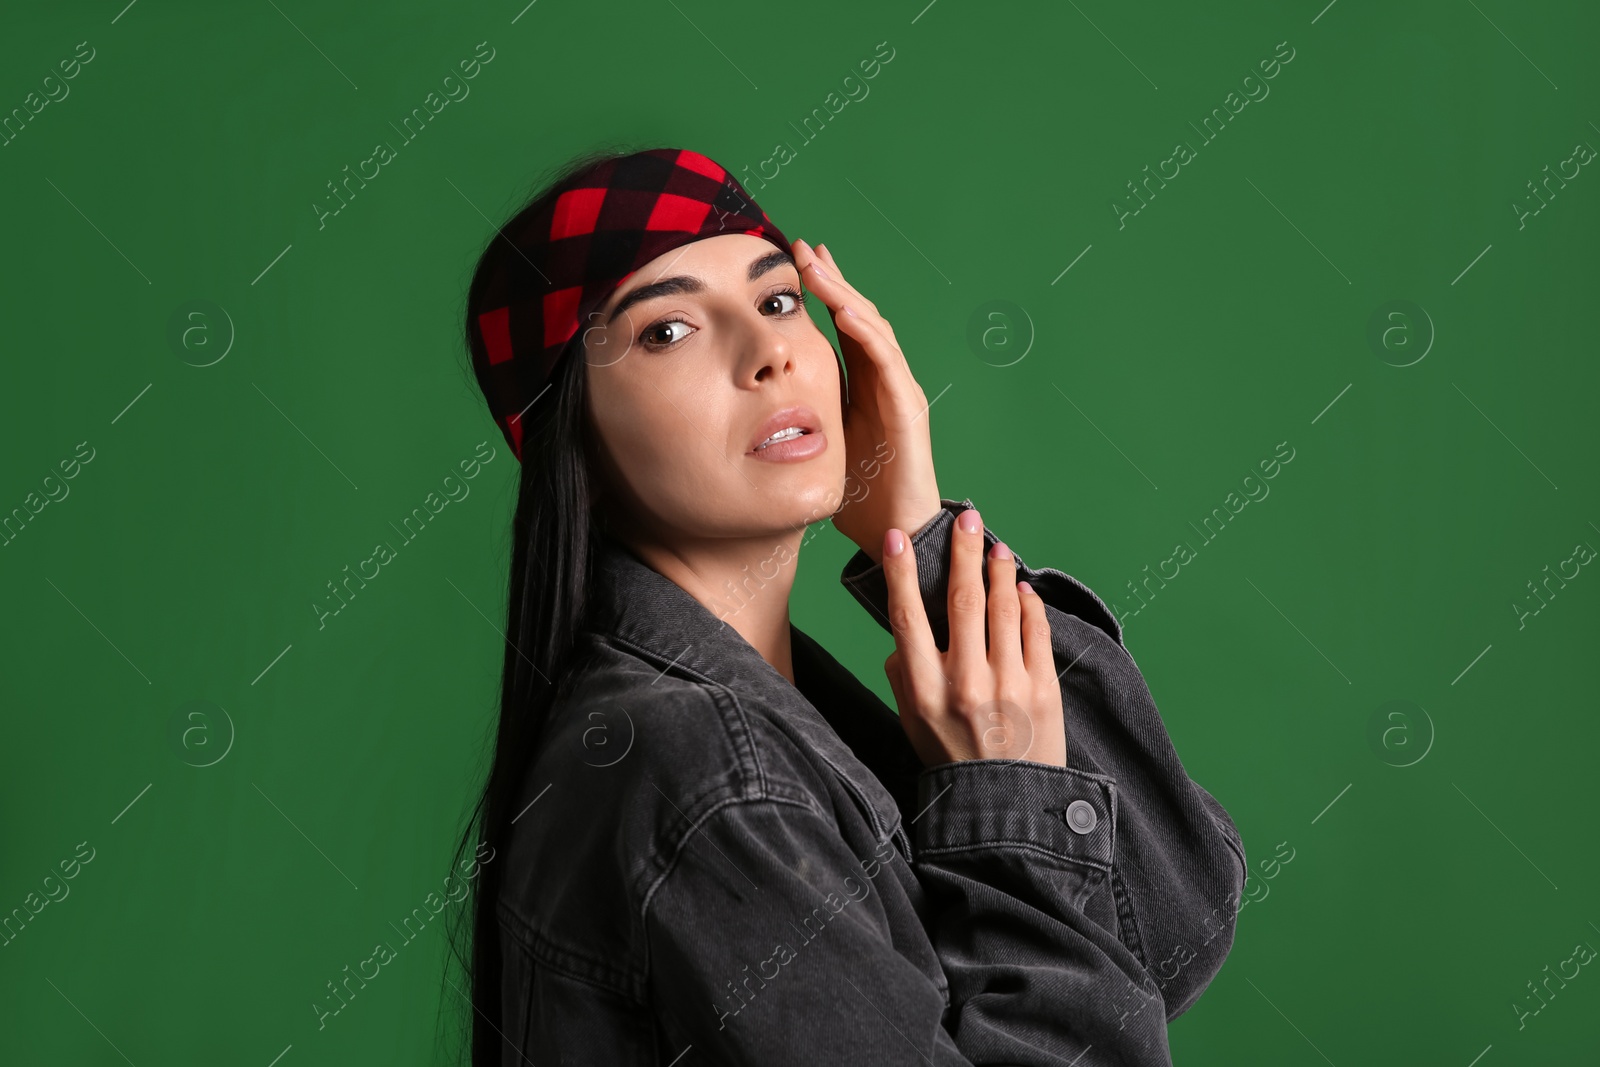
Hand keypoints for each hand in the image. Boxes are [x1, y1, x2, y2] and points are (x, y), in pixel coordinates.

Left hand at [791, 238, 942, 564]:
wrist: (895, 533)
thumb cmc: (861, 495)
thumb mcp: (819, 445)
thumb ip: (800, 418)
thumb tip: (753, 406)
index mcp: (864, 385)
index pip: (843, 326)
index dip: (822, 292)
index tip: (792, 263)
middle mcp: (885, 380)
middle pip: (858, 315)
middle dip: (831, 280)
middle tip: (803, 247)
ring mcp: (900, 390)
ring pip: (873, 328)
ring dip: (844, 294)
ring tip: (816, 268)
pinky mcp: (907, 409)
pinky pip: (887, 362)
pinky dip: (866, 333)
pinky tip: (844, 312)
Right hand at [880, 507, 1066, 768]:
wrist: (1007, 805)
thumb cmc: (954, 761)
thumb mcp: (913, 724)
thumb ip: (904, 677)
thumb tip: (903, 638)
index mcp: (925, 691)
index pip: (907, 618)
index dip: (901, 573)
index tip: (898, 538)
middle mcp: (966, 684)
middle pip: (963, 600)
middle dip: (963, 552)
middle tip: (967, 518)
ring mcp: (1009, 685)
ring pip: (1004, 608)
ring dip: (999, 570)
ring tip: (995, 548)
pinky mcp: (1043, 689)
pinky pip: (1036, 632)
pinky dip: (1029, 604)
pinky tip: (1022, 589)